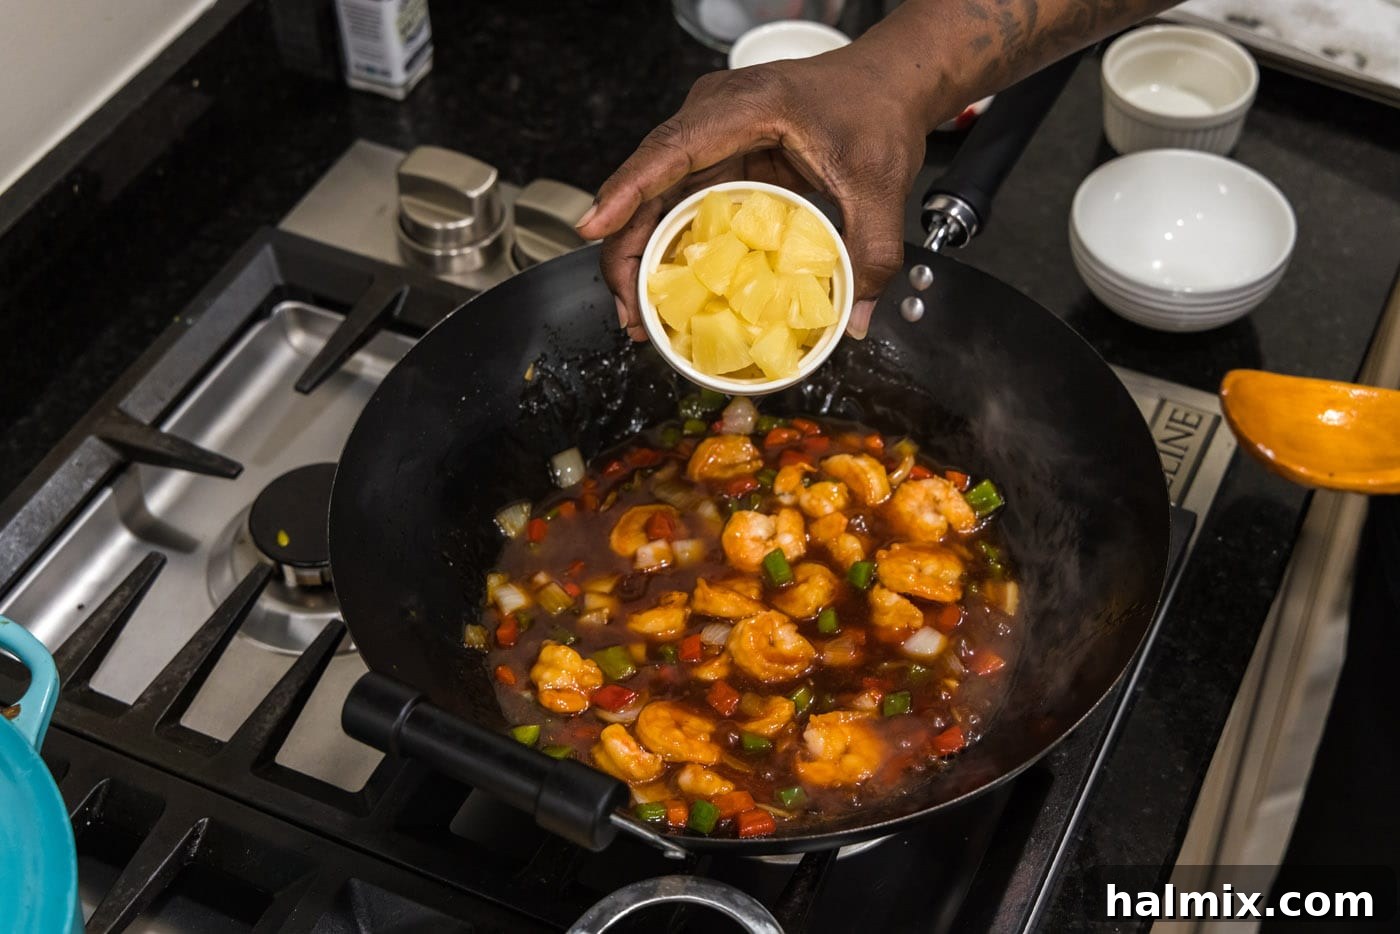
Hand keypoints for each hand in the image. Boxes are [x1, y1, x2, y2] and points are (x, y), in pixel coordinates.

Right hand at [576, 48, 933, 341]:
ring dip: (643, 255)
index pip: (670, 150)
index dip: (627, 192)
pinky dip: (669, 246)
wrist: (888, 81)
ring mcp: (711, 137)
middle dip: (627, 250)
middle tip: (630, 314)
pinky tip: (668, 288)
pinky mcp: (718, 159)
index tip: (594, 228)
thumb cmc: (877, 109)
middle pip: (649, 183)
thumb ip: (871, 253)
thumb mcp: (881, 187)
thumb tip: (854, 319)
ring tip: (641, 314)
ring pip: (657, 198)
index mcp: (747, 107)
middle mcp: (714, 116)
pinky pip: (680, 203)